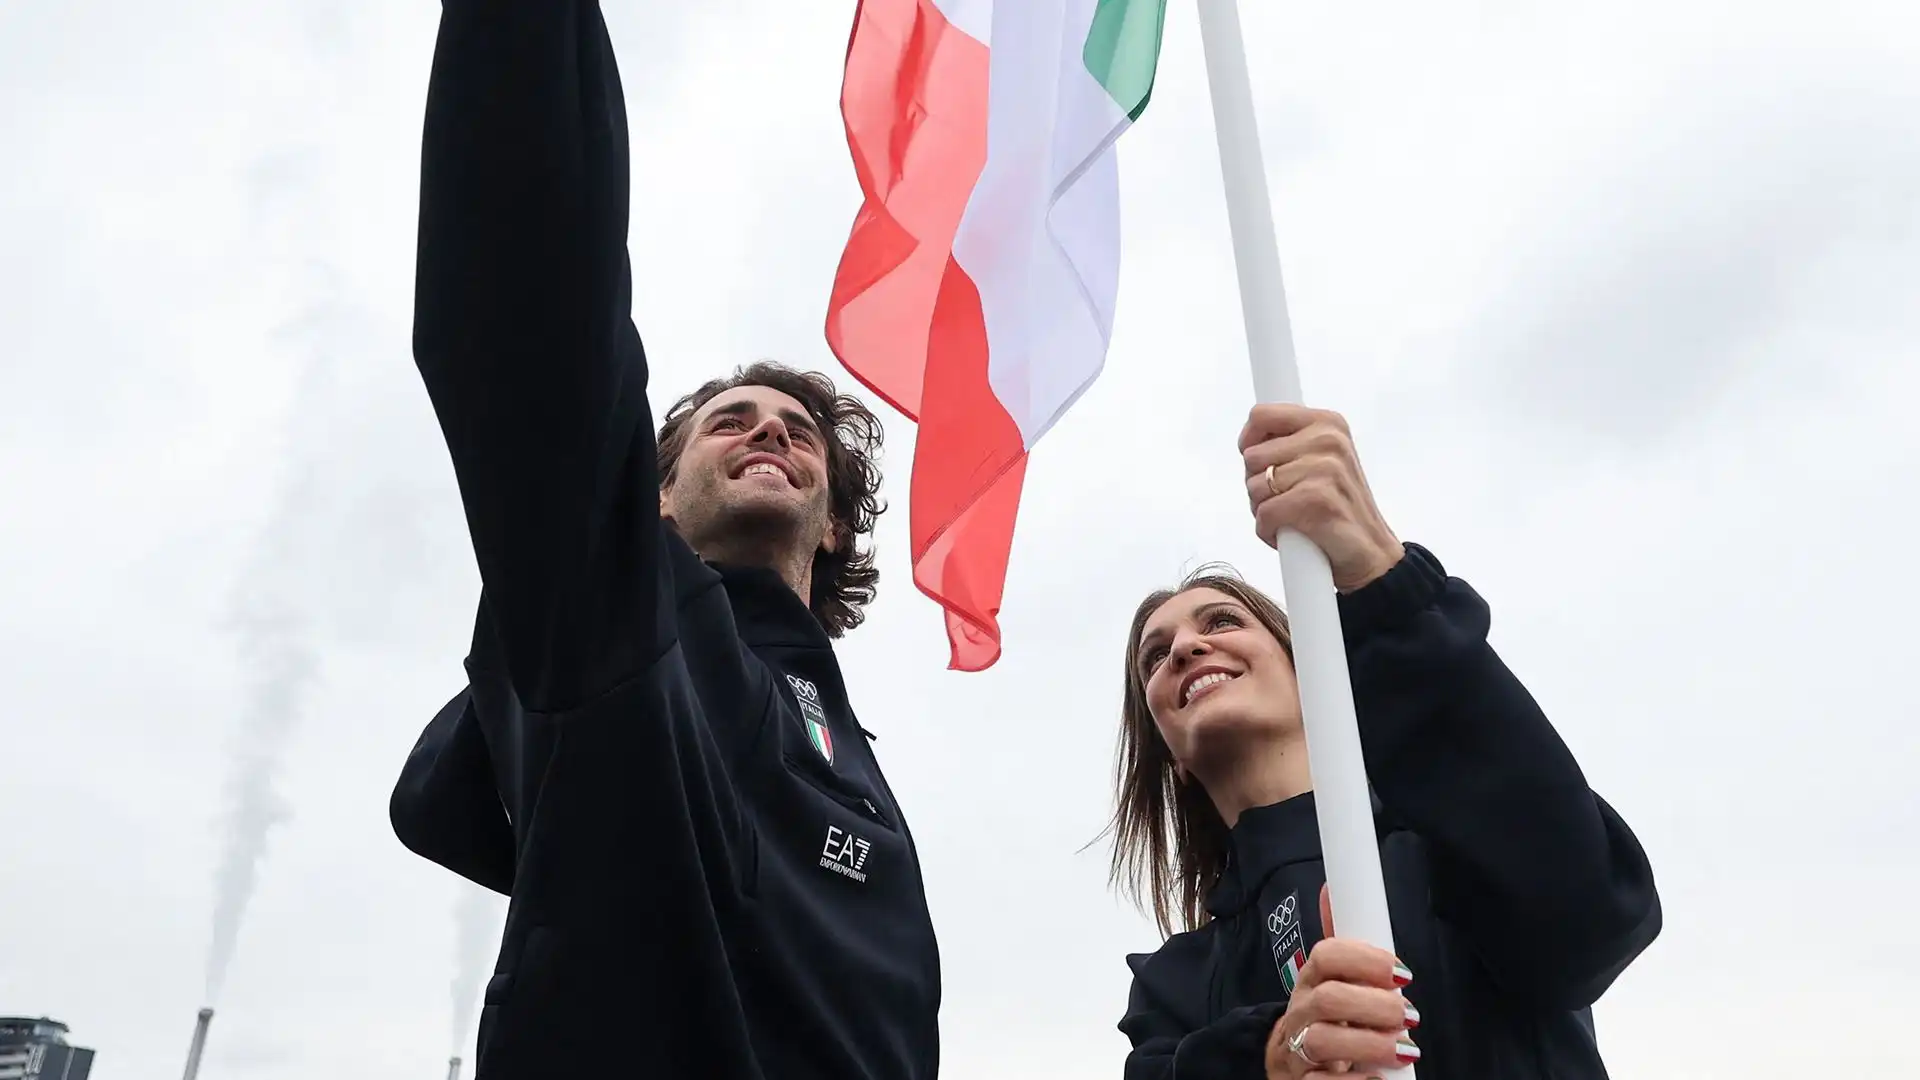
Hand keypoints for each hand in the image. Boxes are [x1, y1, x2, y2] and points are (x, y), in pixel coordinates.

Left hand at [1239, 404, 1402, 591]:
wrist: (1371, 554)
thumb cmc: (1338, 509)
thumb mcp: (1321, 461)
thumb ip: (1288, 445)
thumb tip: (1247, 443)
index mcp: (1327, 423)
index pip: (1261, 416)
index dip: (1248, 442)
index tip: (1259, 464)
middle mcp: (1328, 439)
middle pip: (1252, 457)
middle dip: (1258, 485)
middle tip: (1285, 500)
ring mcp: (1324, 468)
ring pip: (1254, 487)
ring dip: (1263, 510)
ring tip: (1292, 517)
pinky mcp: (1317, 499)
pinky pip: (1264, 513)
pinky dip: (1269, 531)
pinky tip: (1291, 535)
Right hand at [1264, 885, 1419, 1077]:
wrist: (1290, 1064)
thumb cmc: (1324, 1018)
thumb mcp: (1331, 978)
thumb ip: (1344, 945)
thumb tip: (1330, 889)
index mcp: (1312, 980)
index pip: (1325, 956)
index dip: (1365, 960)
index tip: (1402, 974)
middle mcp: (1302, 1011)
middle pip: (1328, 999)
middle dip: (1374, 1006)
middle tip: (1408, 1016)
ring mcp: (1299, 1048)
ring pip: (1322, 1041)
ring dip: (1369, 1045)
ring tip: (1404, 1050)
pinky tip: (1380, 1079)